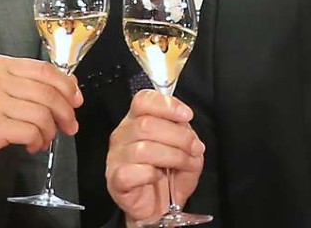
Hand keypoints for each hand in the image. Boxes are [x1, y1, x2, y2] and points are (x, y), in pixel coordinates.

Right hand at [0, 54, 81, 194]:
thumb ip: (27, 85)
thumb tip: (68, 87)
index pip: (45, 69)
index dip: (67, 85)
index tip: (76, 100)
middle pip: (48, 91)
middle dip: (66, 112)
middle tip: (69, 126)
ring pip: (42, 114)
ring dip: (50, 131)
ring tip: (44, 139)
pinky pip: (31, 132)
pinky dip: (38, 141)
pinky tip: (32, 145)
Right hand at [106, 90, 204, 222]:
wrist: (157, 208)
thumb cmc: (167, 177)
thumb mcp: (184, 151)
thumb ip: (186, 136)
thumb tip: (190, 134)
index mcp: (136, 120)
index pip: (143, 100)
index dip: (166, 104)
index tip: (187, 115)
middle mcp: (123, 134)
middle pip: (147, 124)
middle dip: (179, 136)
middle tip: (195, 148)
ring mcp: (116, 157)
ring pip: (144, 148)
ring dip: (173, 156)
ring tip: (186, 164)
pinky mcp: (115, 179)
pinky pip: (134, 172)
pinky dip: (151, 174)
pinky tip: (158, 177)